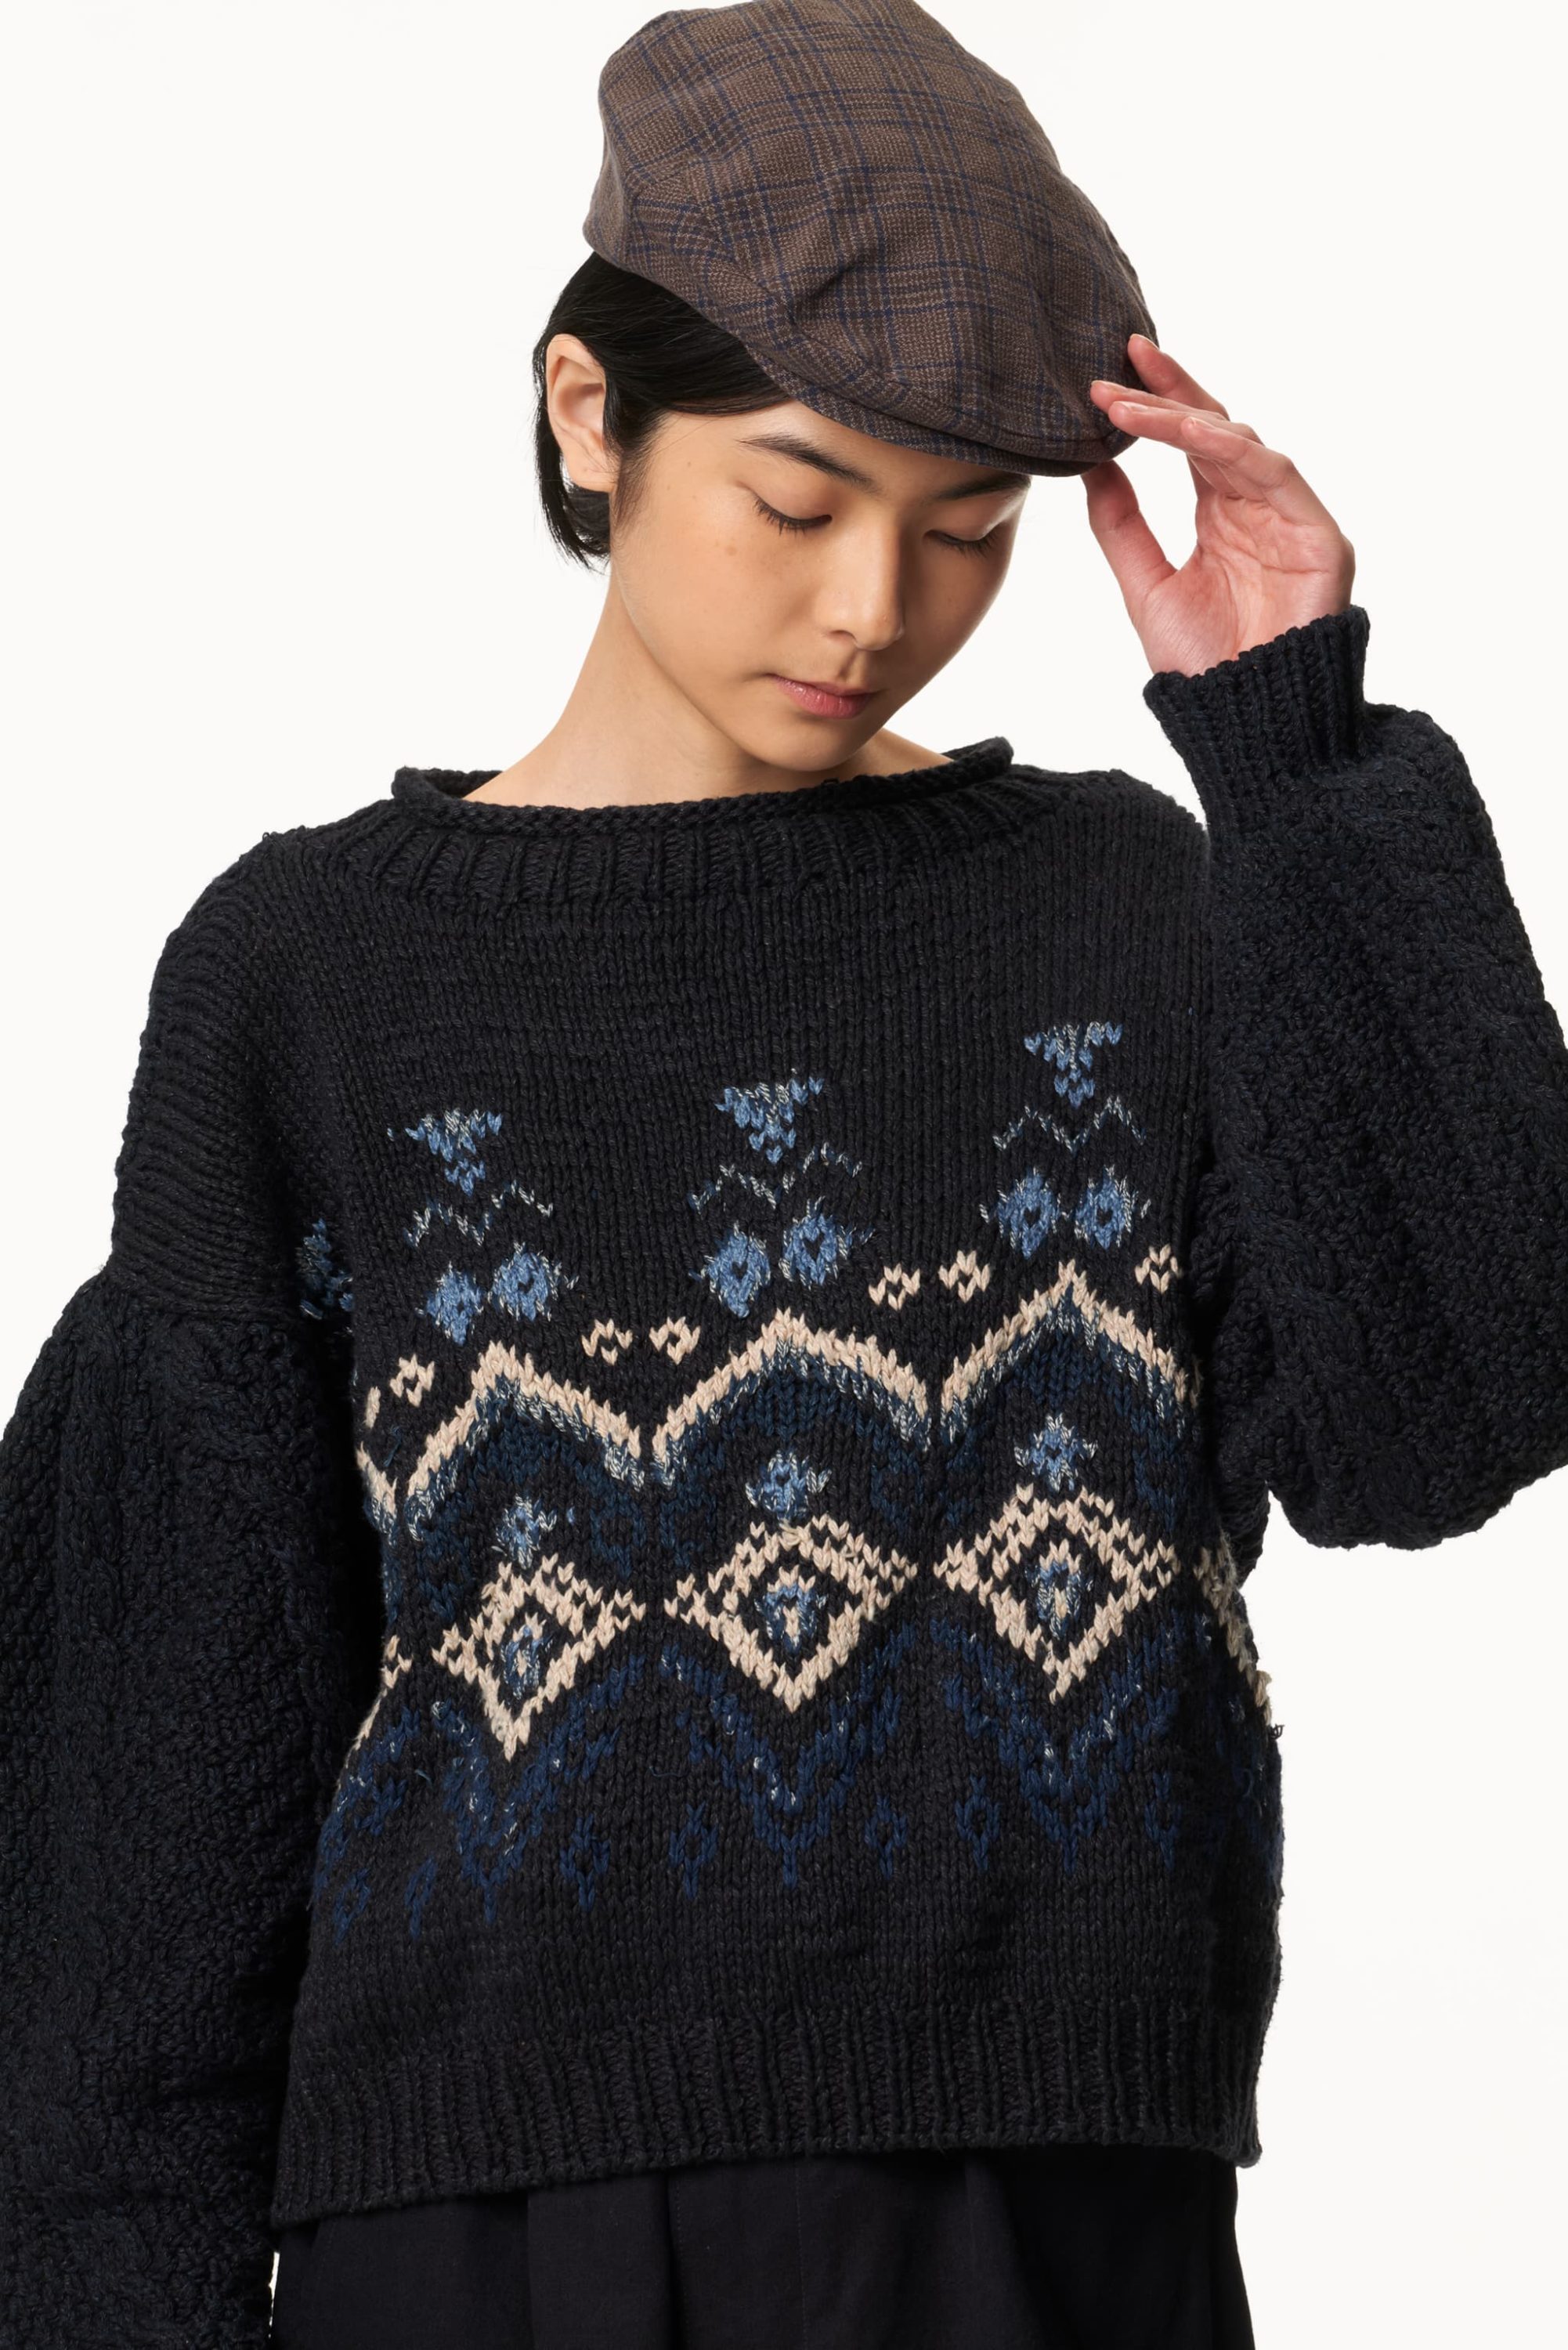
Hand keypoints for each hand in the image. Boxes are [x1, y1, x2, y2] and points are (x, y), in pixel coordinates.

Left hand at [1082, 334, 1355, 677]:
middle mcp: (1258, 506)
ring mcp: (1291, 516)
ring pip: (1240, 443)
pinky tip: (1186, 431)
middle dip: (1170, 391)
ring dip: (1185, 417)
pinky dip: (1230, 448)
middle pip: (1216, 427)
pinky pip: (1275, 473)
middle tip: (1122, 359)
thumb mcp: (1145, 586)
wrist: (1245, 721)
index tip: (1106, 377)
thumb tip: (1089, 466)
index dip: (1155, 404)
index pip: (1188, 442)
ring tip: (1132, 404)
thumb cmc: (1203, 664)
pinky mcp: (1318, 534)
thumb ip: (1121, 527)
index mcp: (1221, 514)